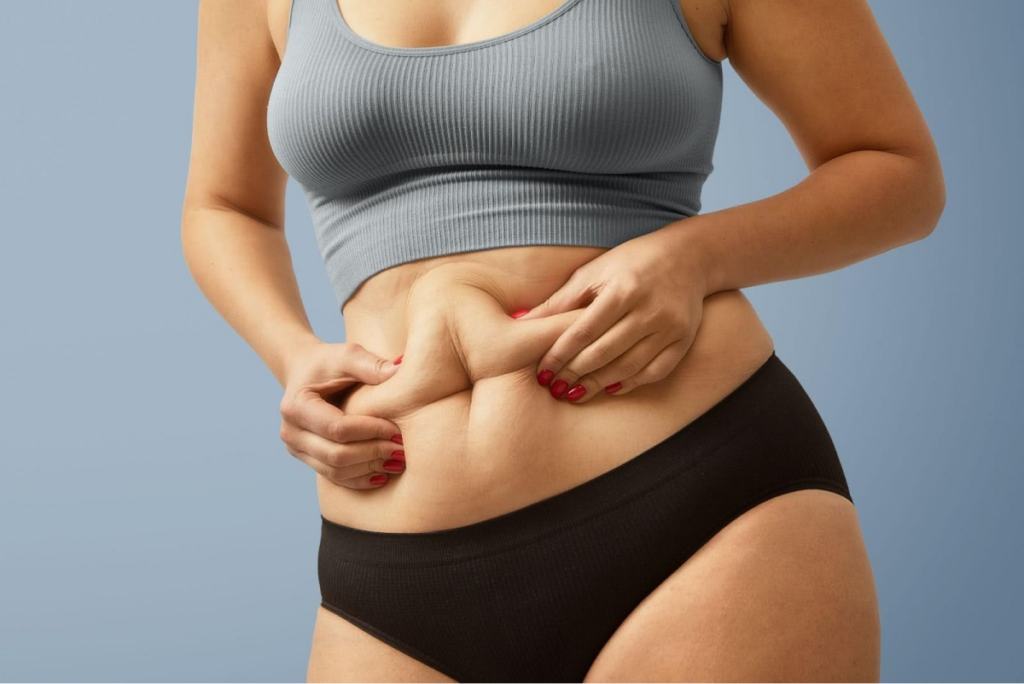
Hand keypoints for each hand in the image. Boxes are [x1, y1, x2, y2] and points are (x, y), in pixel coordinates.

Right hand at [278, 341, 406, 487]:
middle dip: (372, 453)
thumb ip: (371, 364)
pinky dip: (359, 479)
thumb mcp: (347, 355)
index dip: (370, 431)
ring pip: (335, 471)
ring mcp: (296, 449)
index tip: (397, 429)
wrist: (304, 372)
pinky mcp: (307, 458)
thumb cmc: (329, 363)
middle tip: (401, 450)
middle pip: (336, 454)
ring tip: (397, 461)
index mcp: (297, 406)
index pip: (337, 428)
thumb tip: (401, 370)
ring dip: (369, 468)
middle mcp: (291, 432)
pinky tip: (383, 474)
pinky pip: (334, 477)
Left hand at [513, 227, 708, 403]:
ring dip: (598, 384)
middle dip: (575, 374)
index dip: (560, 355)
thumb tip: (520, 322)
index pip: (584, 331)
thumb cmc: (631, 262)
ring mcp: (670, 327)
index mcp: (623, 289)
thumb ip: (559, 301)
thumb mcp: (594, 272)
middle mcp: (649, 310)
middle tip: (554, 388)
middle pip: (605, 352)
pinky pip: (656, 372)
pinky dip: (631, 383)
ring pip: (629, 367)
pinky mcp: (684, 339)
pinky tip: (610, 388)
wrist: (689, 256)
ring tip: (575, 393)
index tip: (542, 372)